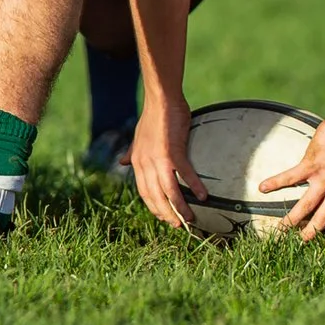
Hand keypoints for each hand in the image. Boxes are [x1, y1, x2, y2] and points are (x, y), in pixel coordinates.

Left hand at [130, 96, 201, 230]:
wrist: (161, 99)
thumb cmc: (154, 116)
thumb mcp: (138, 138)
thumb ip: (131, 152)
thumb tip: (121, 161)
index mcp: (138, 162)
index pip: (145, 193)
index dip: (154, 207)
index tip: (165, 217)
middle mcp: (145, 164)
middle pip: (155, 197)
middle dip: (167, 214)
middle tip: (179, 225)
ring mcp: (158, 160)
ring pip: (168, 192)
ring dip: (180, 208)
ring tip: (191, 218)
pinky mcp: (172, 152)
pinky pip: (184, 174)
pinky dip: (194, 186)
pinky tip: (203, 196)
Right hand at [262, 117, 324, 239]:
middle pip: (323, 217)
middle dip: (311, 232)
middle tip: (301, 242)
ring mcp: (323, 179)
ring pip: (306, 206)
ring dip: (292, 219)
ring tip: (280, 230)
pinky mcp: (310, 166)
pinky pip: (290, 177)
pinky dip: (275, 183)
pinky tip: (262, 188)